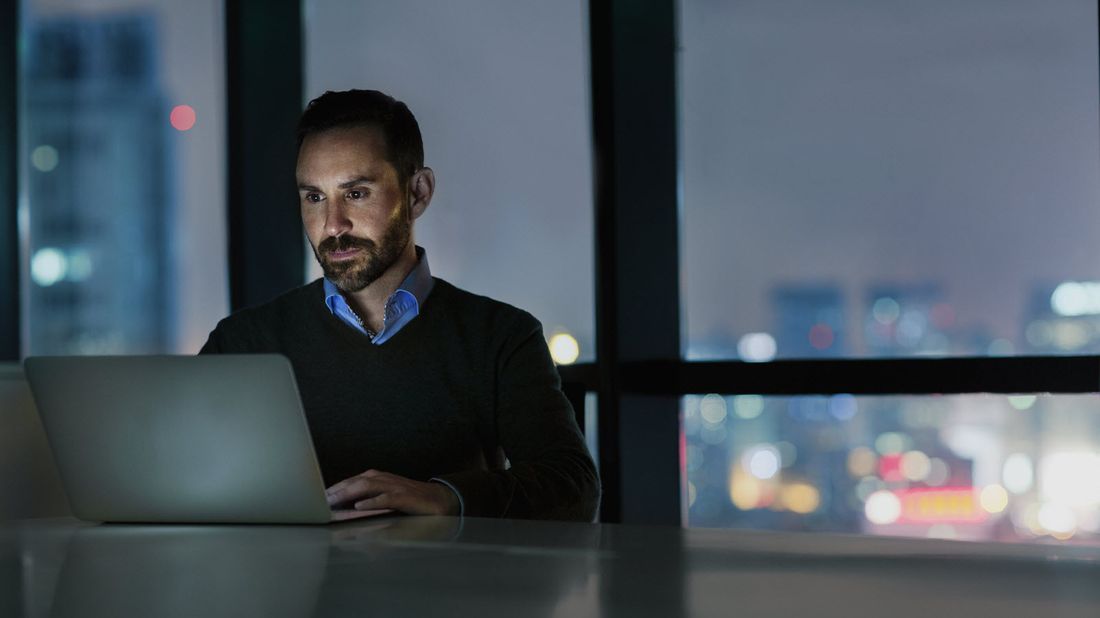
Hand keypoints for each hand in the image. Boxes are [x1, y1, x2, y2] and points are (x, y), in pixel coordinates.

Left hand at [325, 469, 459, 515]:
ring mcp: (394, 486)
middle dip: (335, 490)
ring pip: (367, 486)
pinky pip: (386, 498)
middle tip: (318, 501)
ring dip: (348, 493)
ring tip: (332, 502)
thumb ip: (366, 499)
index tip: (315, 498)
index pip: (350, 481)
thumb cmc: (409, 499)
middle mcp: (383, 479)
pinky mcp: (405, 497)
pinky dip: (372, 502)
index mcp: (377, 477)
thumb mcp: (385, 497)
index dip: (333, 489)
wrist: (438, 500)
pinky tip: (360, 507)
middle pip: (354, 482)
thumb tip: (344, 508)